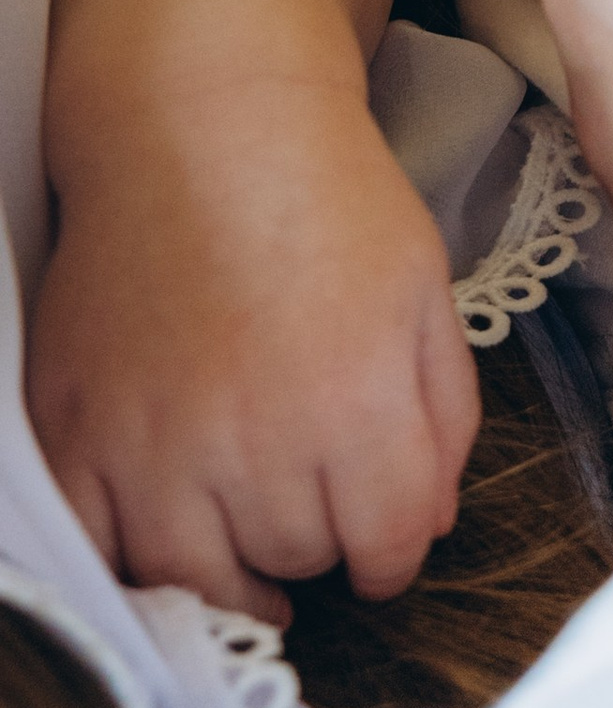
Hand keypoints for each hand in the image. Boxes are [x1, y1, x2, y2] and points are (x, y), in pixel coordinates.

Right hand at [29, 101, 479, 624]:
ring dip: (236, 567)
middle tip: (314, 500)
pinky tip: (170, 535)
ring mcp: (150, 442)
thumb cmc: (330, 203)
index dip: (393, 558)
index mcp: (354, 402)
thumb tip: (426, 526)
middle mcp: (251, 438)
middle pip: (298, 559)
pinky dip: (133, 560)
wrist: (204, 130)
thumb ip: (443, 422)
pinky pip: (98, 551)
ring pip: (200, 577)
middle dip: (321, 542)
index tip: (382, 547)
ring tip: (250, 535)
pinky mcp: (74, 431)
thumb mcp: (427, 298)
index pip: (386, 549)